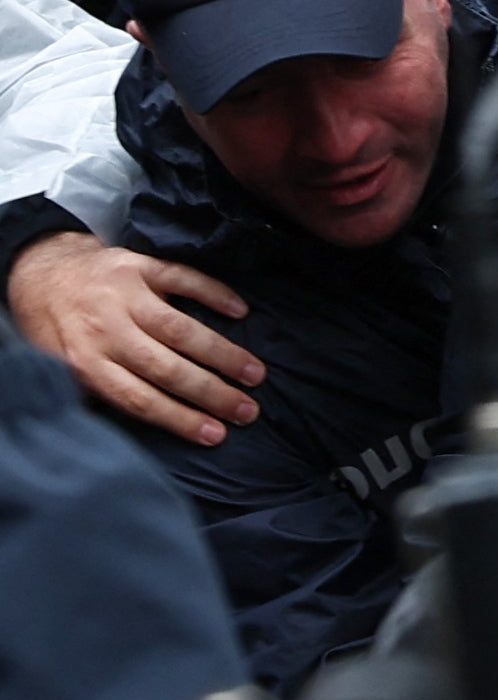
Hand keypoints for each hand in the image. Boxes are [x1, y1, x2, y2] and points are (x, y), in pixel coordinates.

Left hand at [9, 233, 264, 446]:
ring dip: (222, 353)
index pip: (138, 398)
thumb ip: (92, 391)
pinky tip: (241, 311)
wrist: (41, 271)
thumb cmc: (58, 327)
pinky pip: (183, 278)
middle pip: (166, 368)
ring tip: (255, 374)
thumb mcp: (58, 365)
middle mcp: (104, 328)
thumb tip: (134, 427)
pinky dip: (214, 294)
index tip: (215, 435)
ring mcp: (123, 293)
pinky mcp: (138, 264)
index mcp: (83, 360)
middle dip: (212, 393)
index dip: (180, 418)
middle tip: (247, 411)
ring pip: (180, 329)